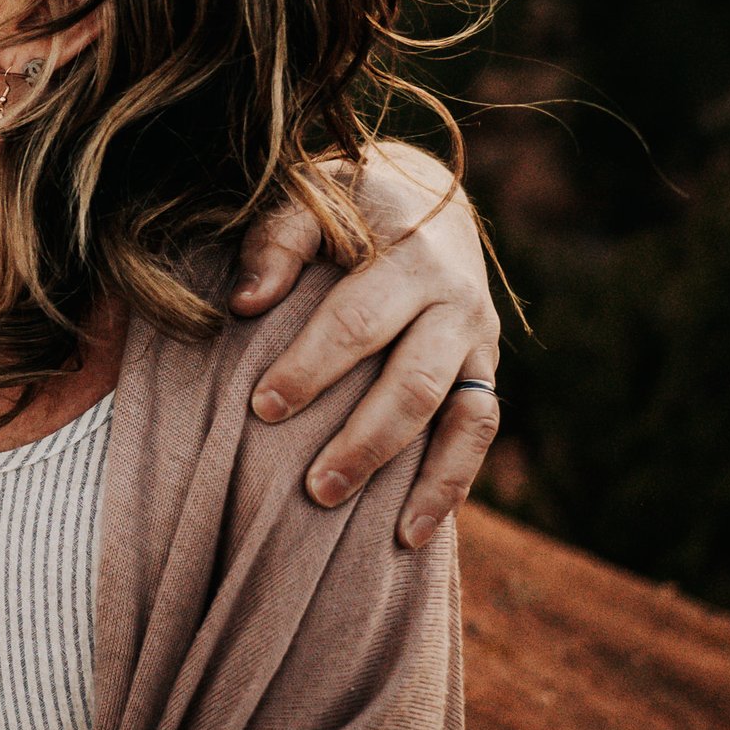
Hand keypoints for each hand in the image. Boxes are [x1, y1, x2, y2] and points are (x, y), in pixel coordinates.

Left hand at [232, 142, 502, 548]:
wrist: (426, 199)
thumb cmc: (348, 204)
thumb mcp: (313, 196)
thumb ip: (277, 240)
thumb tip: (245, 303)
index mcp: (410, 254)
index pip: (357, 320)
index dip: (311, 366)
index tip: (261, 408)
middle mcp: (456, 301)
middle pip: (414, 382)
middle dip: (363, 439)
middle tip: (312, 487)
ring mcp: (478, 341)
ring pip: (460, 418)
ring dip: (415, 476)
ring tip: (368, 524)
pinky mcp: (484, 372)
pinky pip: (479, 434)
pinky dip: (452, 485)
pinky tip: (411, 533)